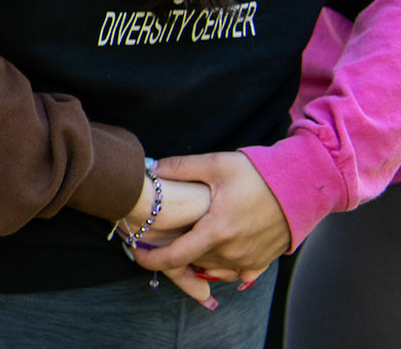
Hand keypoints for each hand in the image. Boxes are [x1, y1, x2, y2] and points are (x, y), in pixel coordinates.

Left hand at [134, 152, 287, 292]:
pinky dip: (223, 268)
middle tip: (160, 237)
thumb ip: (180, 167)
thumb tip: (150, 169)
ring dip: (197, 259)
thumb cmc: (260, 174)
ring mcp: (250, 259)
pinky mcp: (264, 261)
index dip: (152, 260)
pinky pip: (237, 275)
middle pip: (193, 261)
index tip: (135, 254)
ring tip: (187, 242)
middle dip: (174, 253)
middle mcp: (233, 251)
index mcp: (217, 230)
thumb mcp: (216, 164)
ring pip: (213, 269)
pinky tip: (216, 255)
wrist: (305, 185)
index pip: (176, 256)